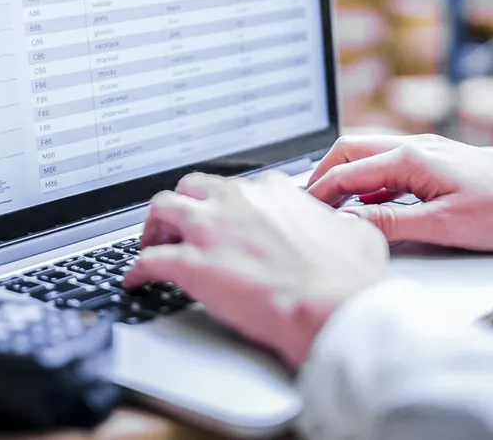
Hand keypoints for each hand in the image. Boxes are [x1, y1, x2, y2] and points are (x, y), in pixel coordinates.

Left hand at [124, 171, 388, 366]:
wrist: (331, 307)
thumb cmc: (346, 278)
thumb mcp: (356, 234)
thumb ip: (340, 223)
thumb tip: (344, 225)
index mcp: (273, 192)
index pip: (240, 186)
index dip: (229, 204)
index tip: (228, 217)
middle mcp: (236, 202)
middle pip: (192, 187)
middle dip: (184, 205)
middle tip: (182, 226)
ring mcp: (210, 231)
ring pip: (162, 208)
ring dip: (154, 226)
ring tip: (152, 242)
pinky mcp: (191, 265)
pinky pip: (149, 260)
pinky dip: (138, 270)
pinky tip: (136, 280)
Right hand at [306, 135, 492, 250]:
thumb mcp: (445, 226)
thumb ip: (393, 223)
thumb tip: (350, 223)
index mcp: (411, 158)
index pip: (347, 171)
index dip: (318, 193)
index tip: (299, 214)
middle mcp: (415, 148)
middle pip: (351, 150)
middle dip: (323, 174)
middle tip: (306, 204)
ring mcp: (428, 153)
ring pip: (371, 156)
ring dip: (346, 177)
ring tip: (330, 207)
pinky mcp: (439, 164)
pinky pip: (391, 167)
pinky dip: (370, 183)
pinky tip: (371, 206)